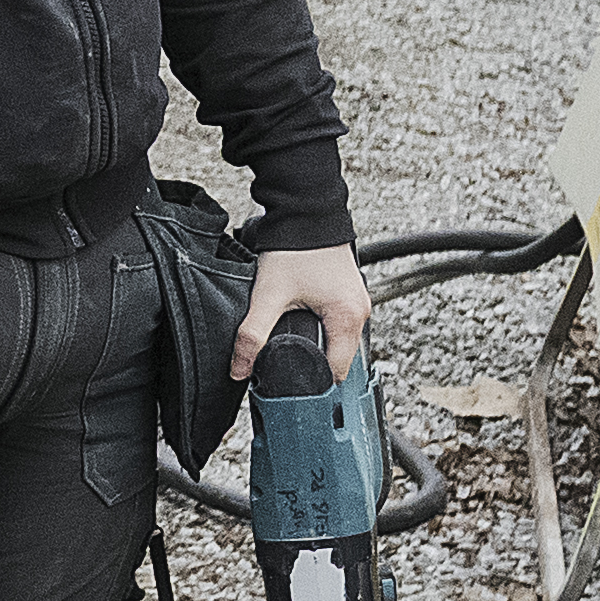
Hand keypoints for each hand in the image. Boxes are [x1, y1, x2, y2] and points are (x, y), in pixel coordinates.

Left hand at [229, 241, 373, 394]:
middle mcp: (360, 312)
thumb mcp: (268, 295)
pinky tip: (306, 333)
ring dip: (320, 350)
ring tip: (294, 355)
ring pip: (341, 343)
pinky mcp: (349, 293)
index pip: (337, 372)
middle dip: (315, 368)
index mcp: (348, 318)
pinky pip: (341, 325)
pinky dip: (325, 333)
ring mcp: (358, 302)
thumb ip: (252, 334)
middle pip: (341, 360)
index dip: (314, 384)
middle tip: (288, 374)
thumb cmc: (295, 247)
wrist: (306, 210)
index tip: (292, 390)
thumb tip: (239, 369)